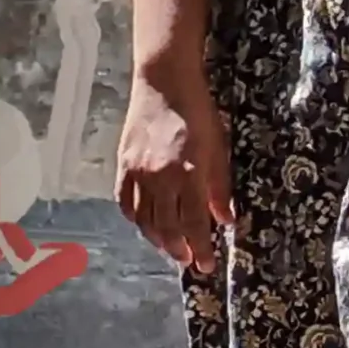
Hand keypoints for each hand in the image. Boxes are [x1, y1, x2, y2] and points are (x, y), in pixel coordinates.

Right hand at [114, 64, 233, 274]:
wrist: (163, 82)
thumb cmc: (198, 111)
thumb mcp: (218, 147)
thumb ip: (220, 187)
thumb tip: (225, 220)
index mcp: (188, 173)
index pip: (194, 223)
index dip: (201, 247)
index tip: (206, 265)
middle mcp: (160, 178)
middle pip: (167, 227)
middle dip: (179, 249)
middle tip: (189, 261)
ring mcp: (138, 172)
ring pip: (144, 219)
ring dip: (158, 239)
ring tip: (171, 247)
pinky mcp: (123, 165)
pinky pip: (125, 202)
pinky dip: (135, 218)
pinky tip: (146, 224)